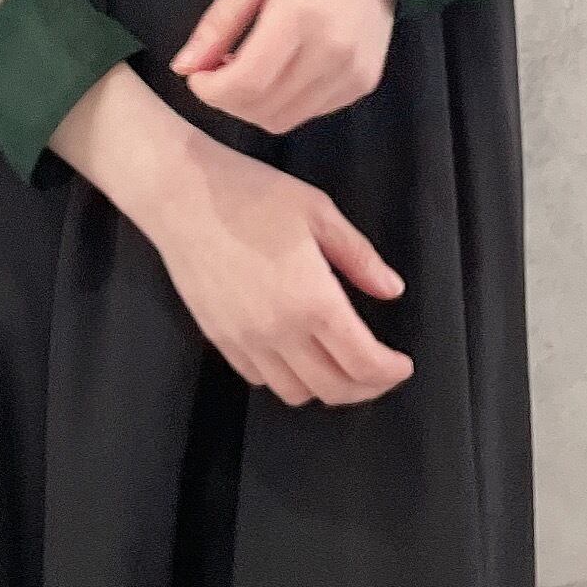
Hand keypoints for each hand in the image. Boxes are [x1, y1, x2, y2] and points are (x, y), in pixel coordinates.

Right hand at [141, 125, 413, 405]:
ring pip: (295, 392)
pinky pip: (260, 377)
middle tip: (382, 371)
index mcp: (314, 301)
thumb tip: (392, 290)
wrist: (182, 195)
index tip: (403, 364)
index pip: (363, 362)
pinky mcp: (219, 338)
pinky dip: (286, 377)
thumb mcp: (319, 213)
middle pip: (334, 389)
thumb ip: (359, 257)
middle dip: (367, 388)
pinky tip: (297, 354)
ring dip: (326, 387)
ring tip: (339, 365)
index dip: (390, 372)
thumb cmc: (254, 195)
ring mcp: (246, 340)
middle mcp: (280, 332)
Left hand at [168, 0, 396, 133]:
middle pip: (262, 109)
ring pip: (285, 120)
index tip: (197, 76)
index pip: (246, 84)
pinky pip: (310, 112)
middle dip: (227, 100)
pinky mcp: (363, 83)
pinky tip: (281, 72)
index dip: (211, 91)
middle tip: (218, 72)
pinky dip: (284, 103)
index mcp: (298, 18)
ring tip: (249, 71)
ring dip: (254, 106)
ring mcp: (351, 72)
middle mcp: (330, 53)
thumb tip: (184, 66)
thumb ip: (218, 23)